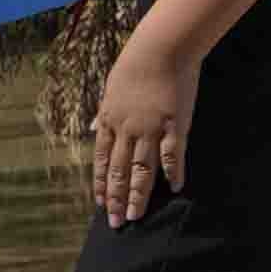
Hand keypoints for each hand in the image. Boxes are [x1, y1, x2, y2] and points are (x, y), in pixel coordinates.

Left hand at [90, 21, 199, 224]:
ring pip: (141, 169)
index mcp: (110, 122)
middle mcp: (127, 130)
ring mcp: (150, 129)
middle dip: (116, 198)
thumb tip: (95, 128)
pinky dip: (173, 172)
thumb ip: (104, 114)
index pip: (102, 161)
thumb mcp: (110, 90)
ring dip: (137, 195)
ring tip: (136, 215)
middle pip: (118, 171)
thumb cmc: (135, 65)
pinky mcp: (174, 125)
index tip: (101, 204)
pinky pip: (172, 154)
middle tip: (116, 222)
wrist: (160, 49)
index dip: (101, 184)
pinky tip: (175, 188)